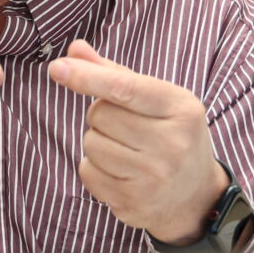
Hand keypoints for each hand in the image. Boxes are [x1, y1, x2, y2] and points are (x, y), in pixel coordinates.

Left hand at [48, 40, 228, 245]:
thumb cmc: (172, 135)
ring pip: (91, 143)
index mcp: (181, 108)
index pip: (125, 88)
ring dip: (97, 142)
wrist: (196, 196)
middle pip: (100, 114)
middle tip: (126, 127)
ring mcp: (153, 177)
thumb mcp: (158, 100)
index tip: (57, 68)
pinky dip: (94, 168)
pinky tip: (120, 171)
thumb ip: (115, 74)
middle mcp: (172, 143)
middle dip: (102, 115)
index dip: (88, 77)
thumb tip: (74, 49)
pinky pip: (87, 172)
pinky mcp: (133, 203)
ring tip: (125, 149)